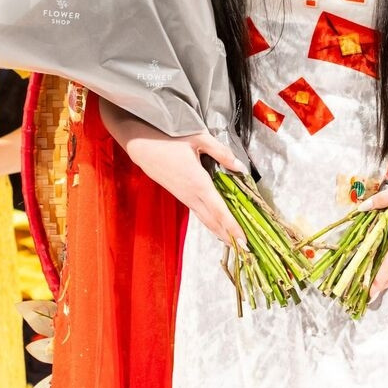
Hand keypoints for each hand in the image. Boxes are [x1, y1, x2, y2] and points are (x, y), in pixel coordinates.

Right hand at [103, 102, 246, 245]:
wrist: (141, 144)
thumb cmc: (168, 139)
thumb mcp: (198, 139)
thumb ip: (221, 152)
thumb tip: (240, 167)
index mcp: (198, 183)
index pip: (219, 210)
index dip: (232, 227)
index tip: (243, 240)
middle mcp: (191, 195)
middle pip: (213, 221)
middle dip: (229, 235)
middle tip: (245, 249)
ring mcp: (184, 197)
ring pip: (205, 219)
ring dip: (220, 231)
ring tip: (234, 241)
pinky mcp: (180, 195)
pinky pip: (198, 212)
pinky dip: (211, 221)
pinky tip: (217, 224)